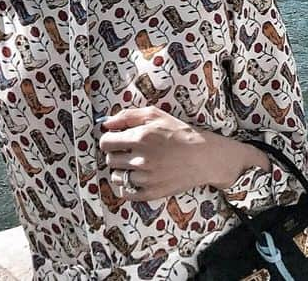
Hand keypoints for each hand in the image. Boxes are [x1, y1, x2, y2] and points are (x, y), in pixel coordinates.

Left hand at [99, 106, 261, 200]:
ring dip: (120, 170)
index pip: (106, 142)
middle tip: (127, 151)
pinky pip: (126, 193)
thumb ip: (127, 116)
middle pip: (110, 160)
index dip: (108, 140)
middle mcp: (140, 159)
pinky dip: (126, 186)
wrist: (201, 156)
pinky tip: (135, 178)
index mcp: (140, 137)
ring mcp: (145, 178)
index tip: (115, 140)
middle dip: (115, 154)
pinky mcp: (151, 193)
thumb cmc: (178, 131)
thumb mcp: (155, 114)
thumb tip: (106, 123)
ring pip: (116, 177)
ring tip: (133, 164)